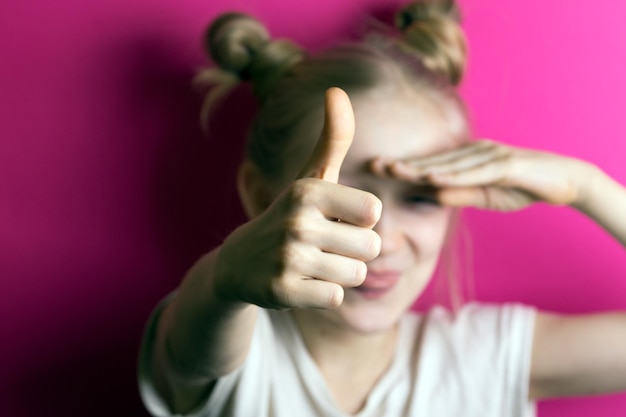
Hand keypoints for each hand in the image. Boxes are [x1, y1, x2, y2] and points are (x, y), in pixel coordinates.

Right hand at [214, 88, 381, 308]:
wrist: (240, 262)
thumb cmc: (291, 215)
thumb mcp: (311, 177)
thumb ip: (333, 138)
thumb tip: (337, 90)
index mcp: (309, 190)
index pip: (373, 211)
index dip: (359, 220)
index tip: (333, 219)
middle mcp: (297, 221)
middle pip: (371, 247)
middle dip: (353, 251)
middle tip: (321, 246)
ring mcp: (288, 257)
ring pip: (356, 275)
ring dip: (338, 273)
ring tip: (311, 264)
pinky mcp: (282, 290)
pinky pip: (335, 297)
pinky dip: (322, 294)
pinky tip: (299, 283)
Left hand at [372, 140, 594, 210]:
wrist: (566, 182)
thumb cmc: (524, 188)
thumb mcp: (486, 196)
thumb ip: (461, 194)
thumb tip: (432, 195)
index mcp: (469, 160)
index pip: (432, 164)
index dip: (405, 166)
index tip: (377, 167)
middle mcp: (476, 152)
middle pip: (435, 160)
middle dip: (404, 163)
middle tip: (373, 164)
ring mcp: (492, 155)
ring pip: (451, 164)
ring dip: (422, 168)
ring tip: (395, 171)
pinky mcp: (509, 164)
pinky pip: (478, 172)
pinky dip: (456, 177)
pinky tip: (435, 180)